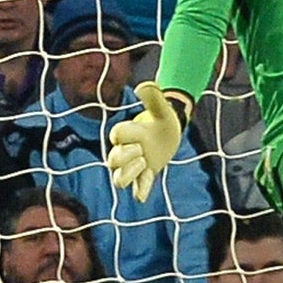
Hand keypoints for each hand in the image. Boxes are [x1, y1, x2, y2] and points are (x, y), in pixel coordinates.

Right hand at [108, 83, 187, 202]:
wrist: (169, 133)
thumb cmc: (161, 120)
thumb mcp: (162, 109)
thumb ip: (154, 98)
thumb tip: (146, 85)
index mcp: (127, 134)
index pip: (117, 135)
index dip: (123, 135)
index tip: (138, 133)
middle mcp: (126, 152)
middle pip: (113, 160)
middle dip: (126, 156)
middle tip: (142, 150)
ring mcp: (135, 166)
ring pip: (119, 179)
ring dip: (129, 174)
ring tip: (144, 164)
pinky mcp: (146, 175)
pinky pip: (138, 187)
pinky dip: (139, 192)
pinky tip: (142, 197)